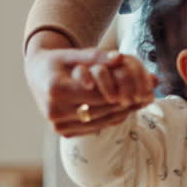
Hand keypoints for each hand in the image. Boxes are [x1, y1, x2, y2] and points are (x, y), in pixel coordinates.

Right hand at [24, 33, 157, 136]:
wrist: (36, 75)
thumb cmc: (58, 60)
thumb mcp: (74, 53)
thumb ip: (97, 56)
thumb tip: (120, 58)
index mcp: (55, 89)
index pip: (97, 93)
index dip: (120, 90)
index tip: (142, 87)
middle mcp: (54, 111)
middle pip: (100, 109)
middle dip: (126, 102)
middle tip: (149, 96)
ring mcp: (58, 125)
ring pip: (100, 121)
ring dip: (123, 113)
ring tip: (142, 102)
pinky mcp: (63, 132)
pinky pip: (94, 127)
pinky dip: (111, 119)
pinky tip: (126, 110)